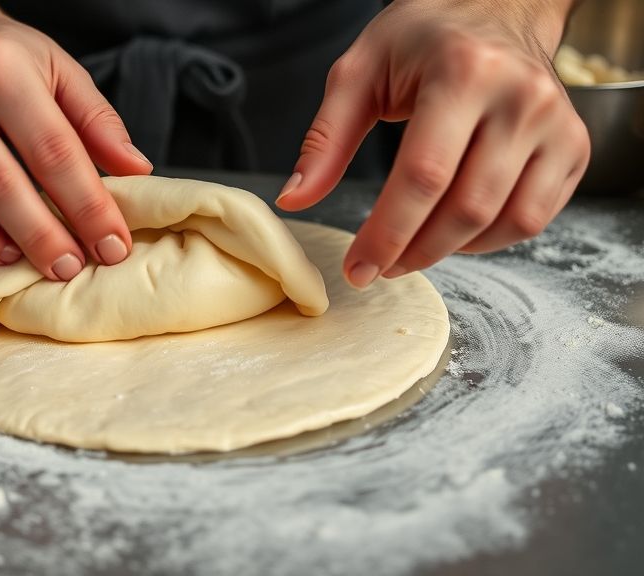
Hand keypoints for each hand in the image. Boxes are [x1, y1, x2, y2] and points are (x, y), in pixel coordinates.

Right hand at [0, 5, 152, 279]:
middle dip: (43, 238)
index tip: (112, 244)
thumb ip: (98, 120)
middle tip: (71, 268)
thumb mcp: (58, 68)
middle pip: (1, 187)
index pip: (52, 152)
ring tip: (28, 263)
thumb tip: (136, 171)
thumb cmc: (0, 57)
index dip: (87, 206)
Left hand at [277, 0, 588, 287]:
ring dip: (450, 251)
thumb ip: (326, 138)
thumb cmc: (424, 37)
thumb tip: (295, 199)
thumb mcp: (360, 70)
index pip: (424, 176)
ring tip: (411, 249)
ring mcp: (557, 124)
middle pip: (466, 208)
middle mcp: (521, 97)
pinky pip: (534, 217)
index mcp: (463, 72)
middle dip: (414, 252)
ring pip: (505, 221)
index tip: (357, 268)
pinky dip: (490, 240)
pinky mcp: (573, 147)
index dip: (386, 234)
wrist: (498, 6)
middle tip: (378, 267)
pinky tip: (453, 232)